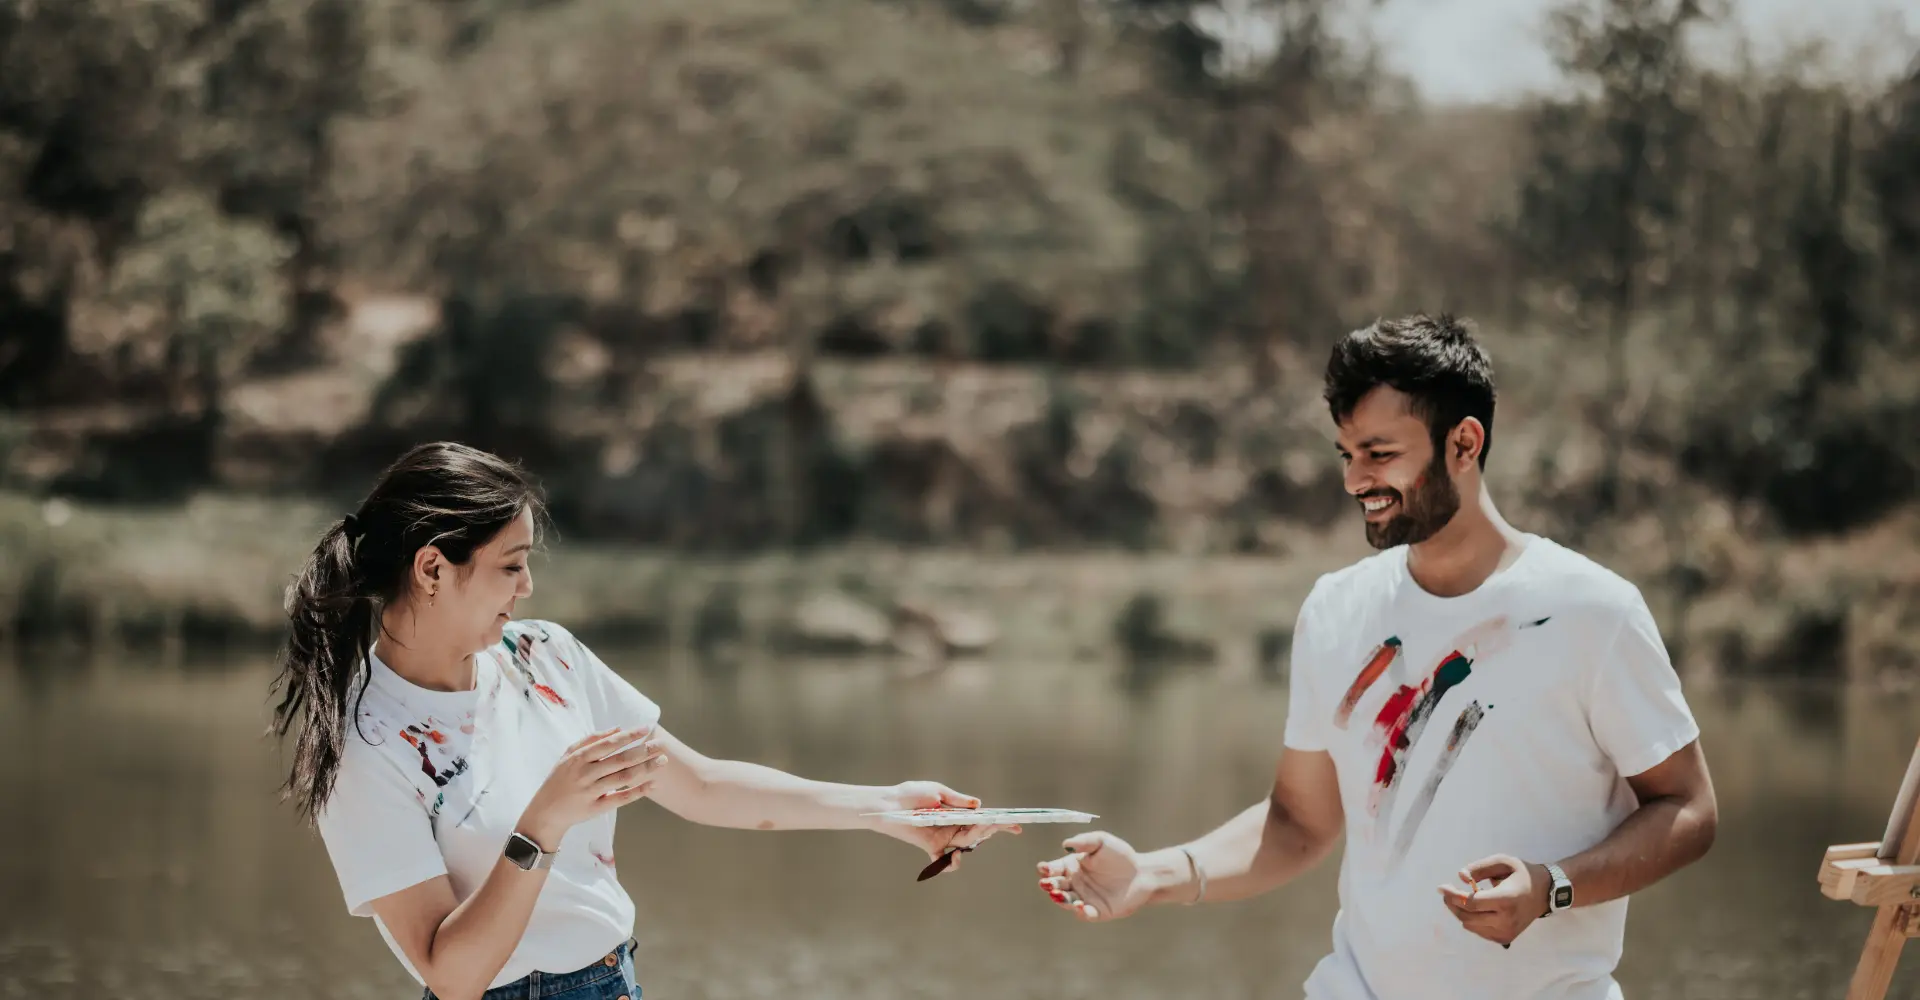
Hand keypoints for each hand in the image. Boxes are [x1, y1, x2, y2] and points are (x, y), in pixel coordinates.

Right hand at [518, 728, 667, 849]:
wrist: (545, 812)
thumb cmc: (559, 780)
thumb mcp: (568, 755)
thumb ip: (590, 740)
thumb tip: (616, 728)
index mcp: (579, 758)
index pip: (608, 744)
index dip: (629, 736)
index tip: (646, 729)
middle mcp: (586, 774)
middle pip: (620, 760)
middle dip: (643, 751)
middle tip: (661, 744)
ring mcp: (592, 792)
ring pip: (623, 778)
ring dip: (645, 768)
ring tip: (662, 761)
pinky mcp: (597, 808)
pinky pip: (621, 798)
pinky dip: (638, 791)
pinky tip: (653, 784)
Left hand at [868, 781, 1021, 873]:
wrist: (889, 804)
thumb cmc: (911, 794)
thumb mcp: (937, 791)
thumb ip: (958, 800)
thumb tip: (980, 805)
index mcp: (958, 813)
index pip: (983, 818)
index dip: (1000, 823)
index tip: (1017, 825)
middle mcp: (954, 827)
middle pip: (978, 833)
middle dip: (988, 829)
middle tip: (994, 823)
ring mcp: (943, 839)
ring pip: (966, 844)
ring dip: (971, 839)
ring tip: (971, 832)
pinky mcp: (930, 847)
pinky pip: (944, 862)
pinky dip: (950, 864)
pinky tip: (954, 858)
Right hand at [1036, 832, 1155, 921]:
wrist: (1142, 874)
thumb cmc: (1120, 855)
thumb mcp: (1102, 842)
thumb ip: (1084, 841)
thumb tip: (1065, 844)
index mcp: (1071, 866)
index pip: (1054, 869)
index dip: (1046, 869)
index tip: (1043, 868)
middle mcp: (1074, 884)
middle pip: (1056, 886)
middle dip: (1049, 885)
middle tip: (1046, 884)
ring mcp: (1084, 899)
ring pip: (1067, 901)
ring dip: (1061, 900)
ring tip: (1059, 896)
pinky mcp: (1097, 912)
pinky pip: (1085, 914)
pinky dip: (1081, 912)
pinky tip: (1081, 906)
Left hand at [1437, 854, 1551, 947]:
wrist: (1545, 893)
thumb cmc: (1522, 874)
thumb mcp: (1503, 862)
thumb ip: (1480, 868)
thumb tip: (1460, 877)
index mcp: (1506, 900)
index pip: (1471, 903)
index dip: (1453, 895)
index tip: (1441, 887)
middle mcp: (1506, 920)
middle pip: (1467, 917)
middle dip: (1452, 903)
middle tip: (1447, 891)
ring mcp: (1506, 933)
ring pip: (1470, 925)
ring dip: (1461, 911)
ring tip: (1465, 897)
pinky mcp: (1504, 939)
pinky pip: (1478, 931)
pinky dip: (1472, 919)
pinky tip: (1477, 907)